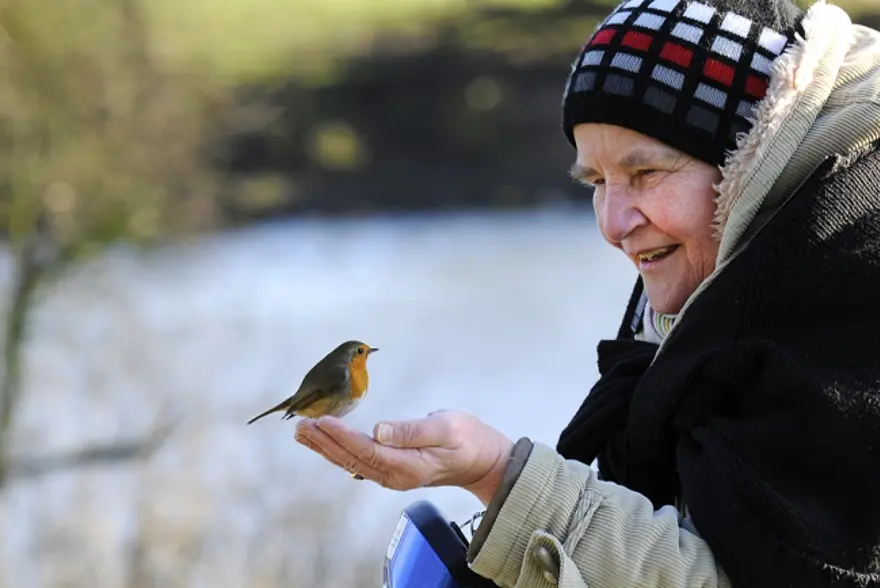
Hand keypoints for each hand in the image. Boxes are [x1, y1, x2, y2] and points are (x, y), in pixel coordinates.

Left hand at [294, 409, 513, 504]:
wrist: (482, 460)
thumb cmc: (467, 440)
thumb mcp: (446, 428)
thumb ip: (412, 430)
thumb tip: (379, 430)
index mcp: (407, 466)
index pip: (366, 450)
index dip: (342, 436)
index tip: (322, 421)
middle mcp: (395, 475)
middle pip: (352, 458)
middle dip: (324, 442)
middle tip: (300, 426)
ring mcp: (393, 474)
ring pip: (352, 461)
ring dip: (327, 446)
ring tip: (304, 432)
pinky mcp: (392, 469)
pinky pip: (360, 460)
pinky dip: (340, 449)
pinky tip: (327, 442)